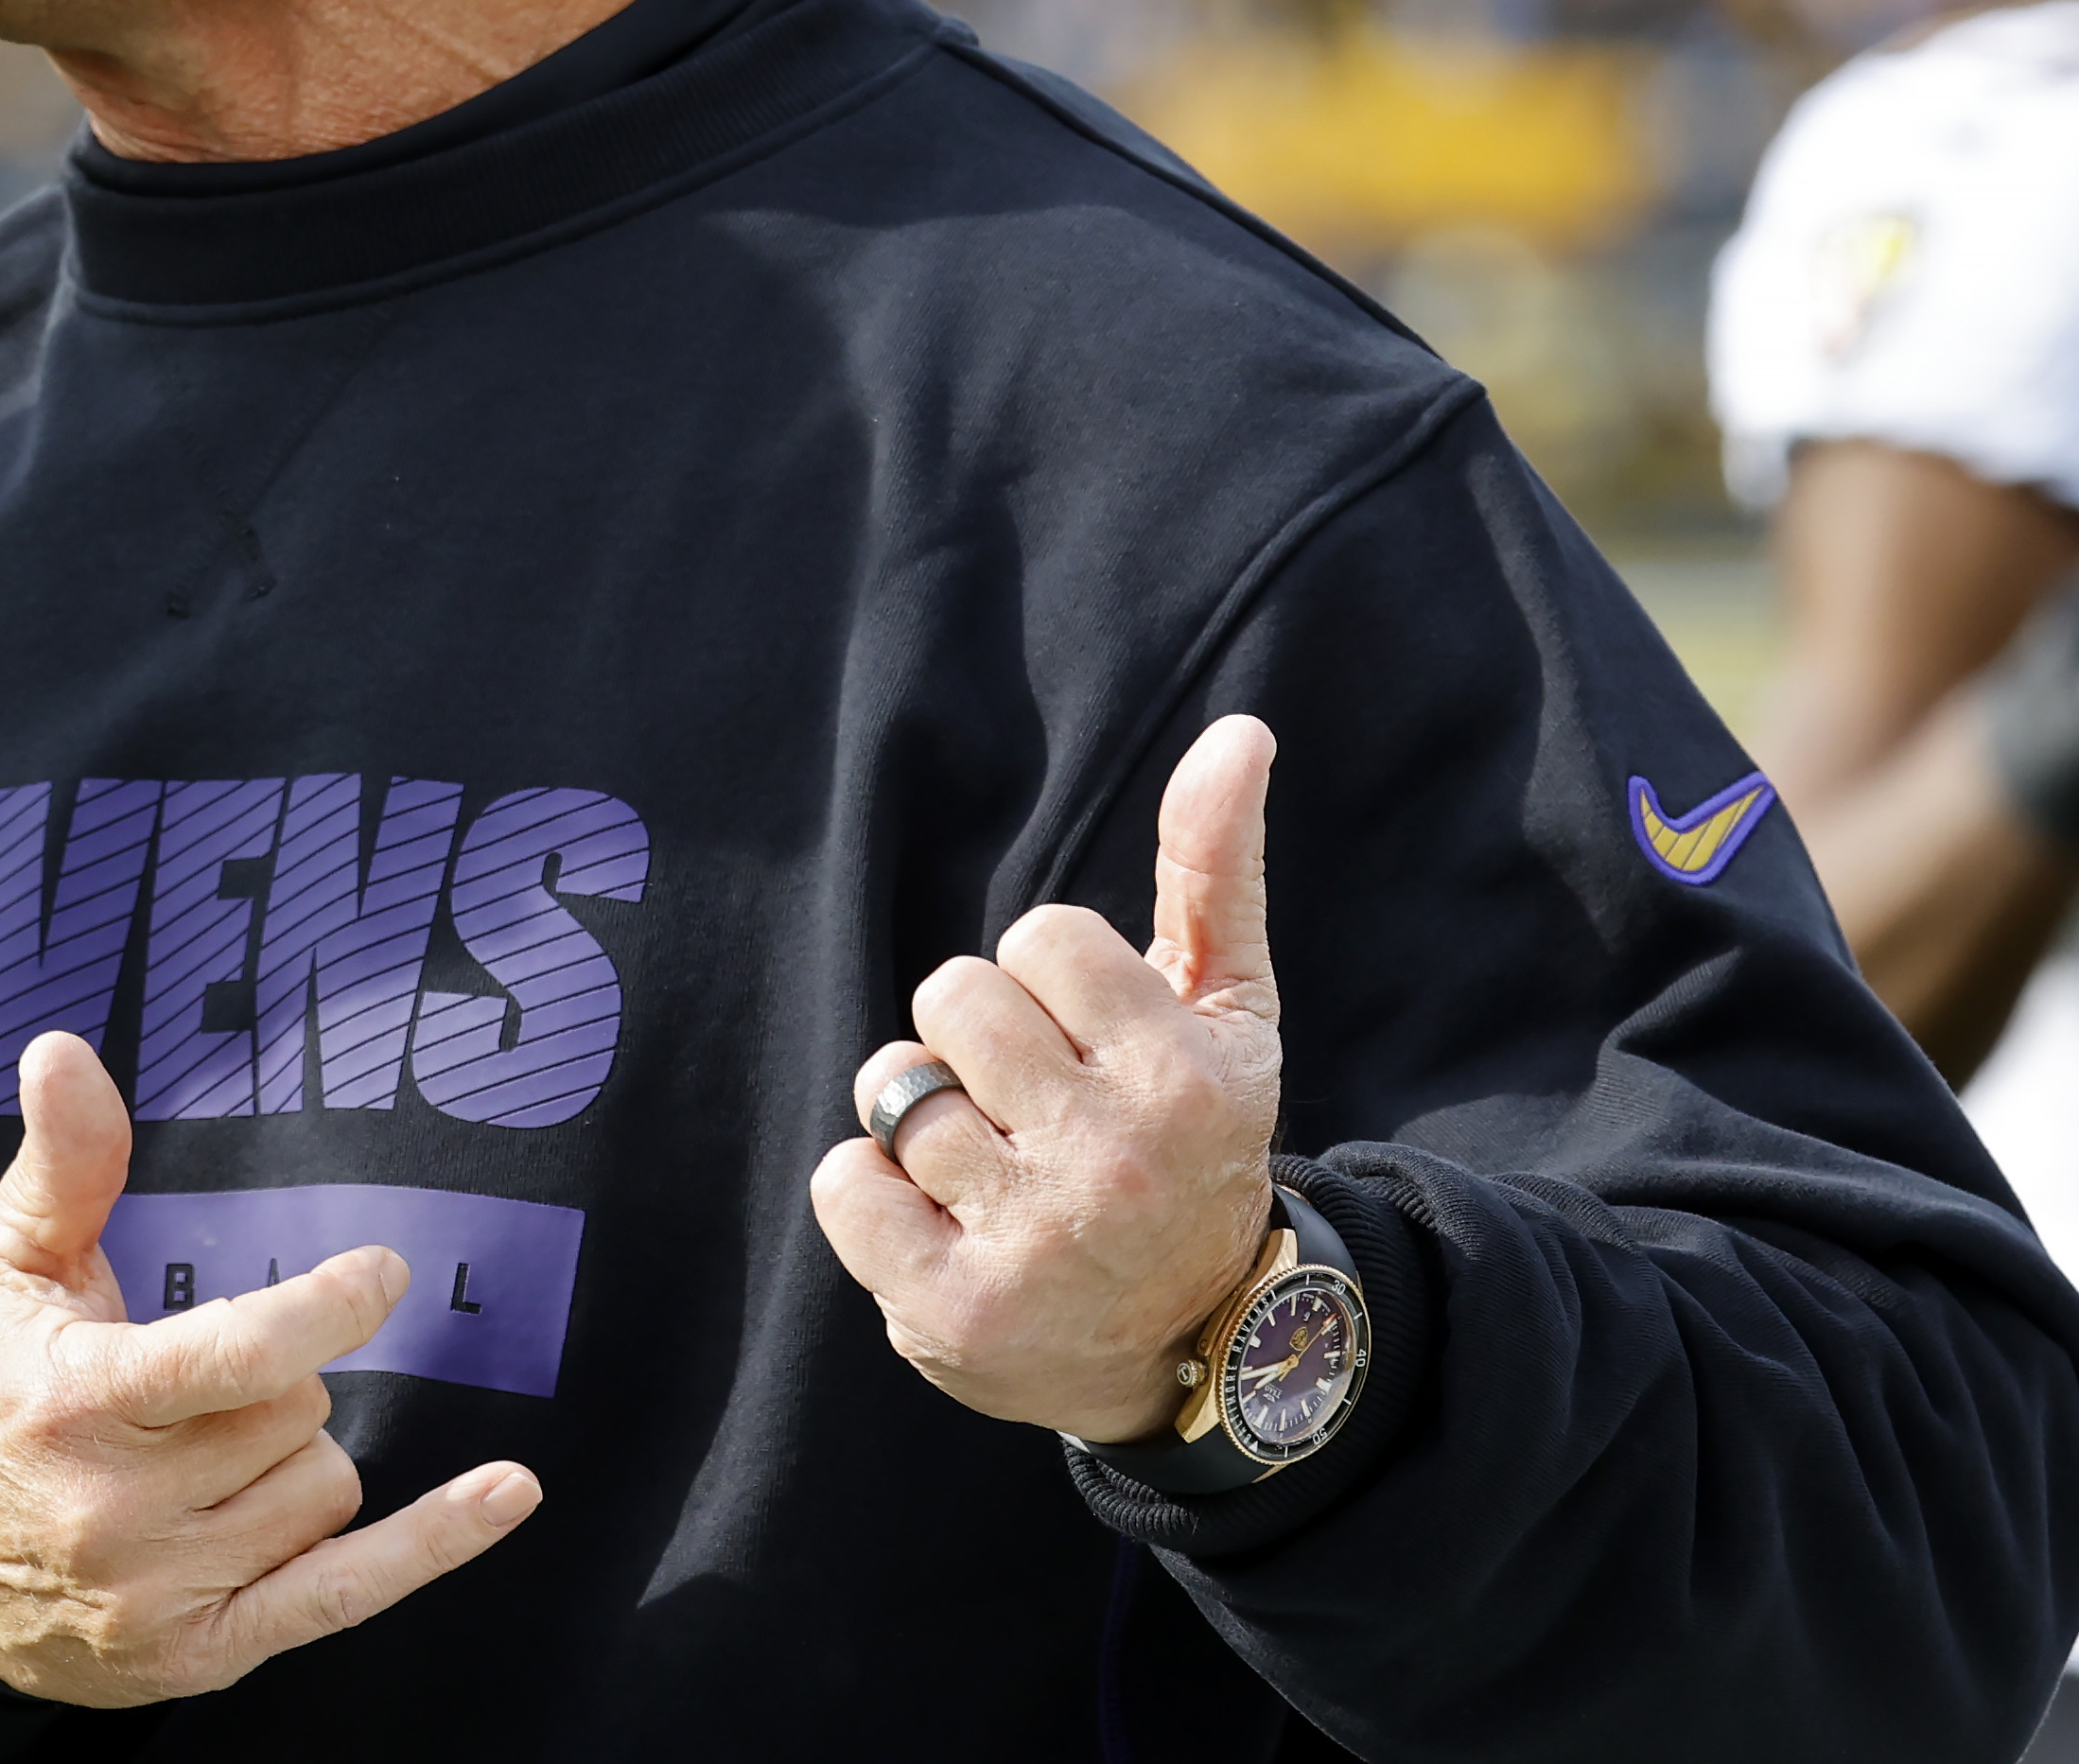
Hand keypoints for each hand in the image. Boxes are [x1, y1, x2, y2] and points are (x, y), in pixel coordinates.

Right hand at [0, 1030, 540, 1702]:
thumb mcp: (7, 1267)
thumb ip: (63, 1161)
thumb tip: (64, 1050)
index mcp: (76, 1402)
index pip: (235, 1355)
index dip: (325, 1308)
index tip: (380, 1273)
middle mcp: (119, 1508)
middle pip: (294, 1415)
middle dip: (270, 1387)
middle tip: (196, 1394)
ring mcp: (163, 1592)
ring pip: (323, 1489)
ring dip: (289, 1461)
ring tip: (202, 1461)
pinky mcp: (204, 1653)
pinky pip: (351, 1592)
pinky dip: (436, 1543)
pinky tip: (506, 1492)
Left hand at [810, 713, 1289, 1445]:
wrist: (1192, 1346)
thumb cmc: (1190, 1143)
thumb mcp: (1226, 1013)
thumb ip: (1214, 869)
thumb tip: (1237, 732)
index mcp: (1185, 1079)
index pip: (1039, 936)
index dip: (1047, 982)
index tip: (1089, 1044)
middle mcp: (1117, 1163)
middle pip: (952, 996)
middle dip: (974, 1038)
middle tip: (1033, 1108)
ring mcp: (1034, 1243)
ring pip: (893, 1084)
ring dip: (922, 1115)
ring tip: (994, 1171)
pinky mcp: (953, 1310)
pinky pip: (841, 1180)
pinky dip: (867, 1192)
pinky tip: (939, 1223)